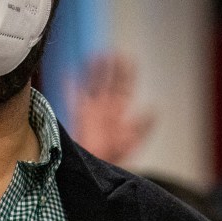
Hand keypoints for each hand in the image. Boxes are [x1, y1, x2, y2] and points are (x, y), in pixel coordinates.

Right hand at [70, 51, 155, 166]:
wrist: (94, 168)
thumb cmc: (112, 157)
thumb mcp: (131, 142)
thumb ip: (142, 126)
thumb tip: (154, 108)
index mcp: (118, 111)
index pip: (123, 86)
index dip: (126, 73)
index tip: (128, 58)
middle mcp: (105, 107)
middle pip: (108, 82)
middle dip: (110, 67)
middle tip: (112, 52)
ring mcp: (90, 110)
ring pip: (92, 85)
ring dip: (93, 71)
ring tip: (94, 56)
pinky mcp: (78, 115)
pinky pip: (73, 96)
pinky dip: (69, 85)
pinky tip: (67, 73)